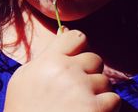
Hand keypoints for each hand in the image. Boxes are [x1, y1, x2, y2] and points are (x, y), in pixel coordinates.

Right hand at [4, 29, 120, 111]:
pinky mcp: (95, 109)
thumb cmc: (23, 108)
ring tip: (80, 104)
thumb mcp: (24, 77)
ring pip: (105, 80)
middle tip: (76, 88)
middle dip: (89, 72)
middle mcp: (67, 70)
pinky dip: (105, 107)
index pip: (78, 36)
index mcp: (49, 60)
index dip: (79, 48)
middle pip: (95, 59)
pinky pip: (114, 99)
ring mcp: (82, 89)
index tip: (75, 60)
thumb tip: (64, 33)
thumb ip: (46, 55)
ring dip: (97, 92)